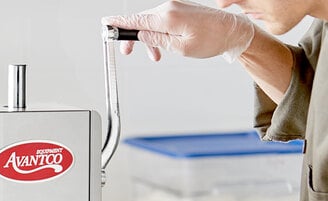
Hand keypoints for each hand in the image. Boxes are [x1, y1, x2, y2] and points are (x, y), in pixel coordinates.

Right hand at [103, 0, 254, 62]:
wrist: (231, 31)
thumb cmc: (211, 40)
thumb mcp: (180, 47)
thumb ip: (158, 40)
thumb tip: (142, 36)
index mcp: (168, 17)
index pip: (136, 19)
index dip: (119, 22)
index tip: (106, 24)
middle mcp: (169, 8)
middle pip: (141, 21)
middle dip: (132, 36)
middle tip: (126, 51)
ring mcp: (174, 8)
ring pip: (151, 24)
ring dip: (148, 40)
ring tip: (155, 56)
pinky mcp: (180, 11)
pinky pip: (161, 22)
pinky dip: (157, 35)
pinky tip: (161, 48)